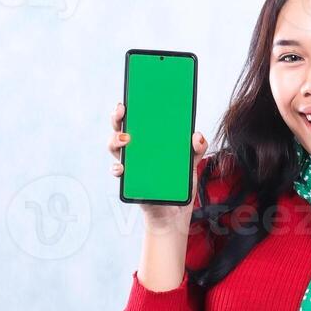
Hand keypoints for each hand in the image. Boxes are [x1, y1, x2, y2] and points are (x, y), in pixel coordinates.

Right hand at [109, 101, 207, 232]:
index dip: (132, 106)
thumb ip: (196, 149)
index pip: (138, 119)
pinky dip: (118, 168)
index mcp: (150, 142)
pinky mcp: (129, 182)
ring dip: (115, 140)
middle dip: (117, 117)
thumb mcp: (191, 164)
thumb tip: (196, 137)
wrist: (174, 214)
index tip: (131, 96)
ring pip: (114, 147)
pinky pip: (118, 172)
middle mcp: (137, 151)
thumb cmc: (179, 185)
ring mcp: (131, 165)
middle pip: (120, 128)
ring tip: (126, 139)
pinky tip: (123, 168)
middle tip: (122, 111)